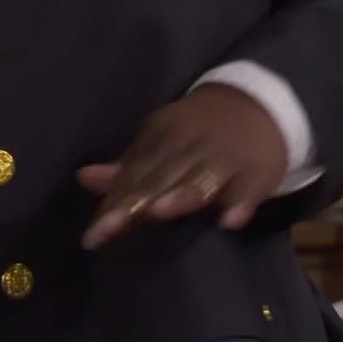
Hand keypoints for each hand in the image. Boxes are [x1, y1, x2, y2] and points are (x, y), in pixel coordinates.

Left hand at [76, 84, 287, 248]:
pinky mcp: (258, 171)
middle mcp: (193, 142)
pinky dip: (240, 203)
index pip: (136, 170)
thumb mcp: (164, 142)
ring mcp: (227, 156)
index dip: (114, 201)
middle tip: (110, 228)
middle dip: (137, 201)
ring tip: (158, 212)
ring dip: (182, 195)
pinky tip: (230, 222)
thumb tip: (83, 178)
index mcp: (166, 133)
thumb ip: (129, 168)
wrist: (260, 106)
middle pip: (162, 175)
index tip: (92, 235)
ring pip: (202, 178)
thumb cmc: (200, 135)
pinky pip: (249, 188)